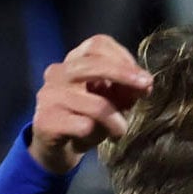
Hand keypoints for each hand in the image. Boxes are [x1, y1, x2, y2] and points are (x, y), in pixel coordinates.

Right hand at [28, 36, 153, 174]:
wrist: (54, 149)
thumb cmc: (84, 119)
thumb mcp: (109, 101)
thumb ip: (125, 89)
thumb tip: (146, 84)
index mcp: (73, 61)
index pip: (98, 44)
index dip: (123, 57)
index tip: (143, 77)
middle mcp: (58, 72)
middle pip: (94, 64)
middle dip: (124, 75)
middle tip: (145, 88)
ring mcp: (49, 96)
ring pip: (94, 104)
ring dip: (115, 121)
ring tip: (120, 132)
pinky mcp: (46, 121)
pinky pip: (83, 126)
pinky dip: (96, 135)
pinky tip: (92, 140)